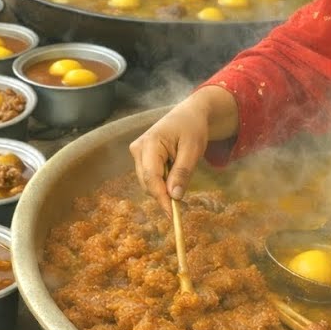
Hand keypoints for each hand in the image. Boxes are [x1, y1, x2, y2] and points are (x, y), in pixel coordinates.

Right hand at [129, 86, 238, 214]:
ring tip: (182, 176)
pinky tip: (174, 176)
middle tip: (183, 203)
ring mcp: (137, 153)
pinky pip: (150, 177)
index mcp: (150, 143)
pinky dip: (162, 182)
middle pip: (147, 182)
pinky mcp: (140, 158)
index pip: (151, 177)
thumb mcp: (193, 149)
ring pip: (147, 182)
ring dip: (163, 188)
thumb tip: (174, 196)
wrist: (189, 114)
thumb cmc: (192, 128)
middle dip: (163, 194)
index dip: (161, 197)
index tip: (173, 214)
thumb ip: (182, 172)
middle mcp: (138, 148)